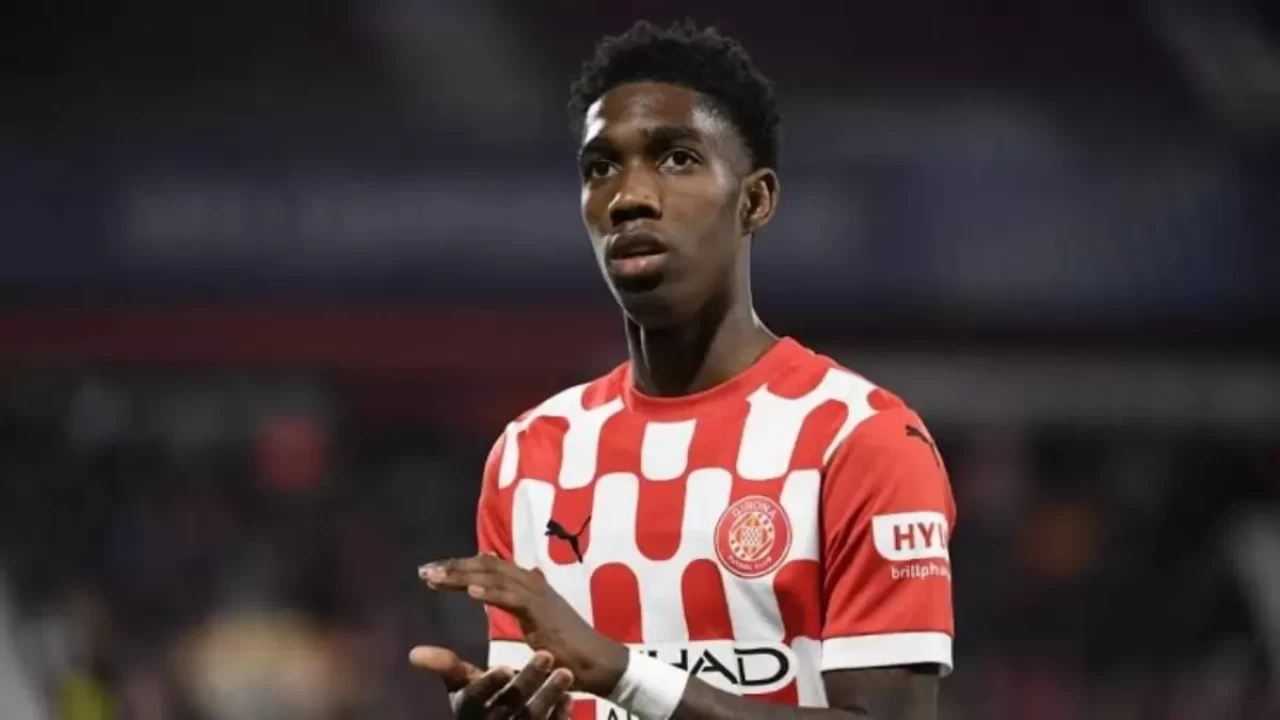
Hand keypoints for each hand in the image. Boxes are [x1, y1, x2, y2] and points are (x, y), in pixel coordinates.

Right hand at [409, 645, 573, 719]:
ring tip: (566, 672)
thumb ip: (447, 670)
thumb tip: (414, 653)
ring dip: (549, 695)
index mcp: (468, 712)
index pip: (475, 699)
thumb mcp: (460, 692)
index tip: (503, 666)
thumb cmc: (477, 708)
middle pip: (509, 706)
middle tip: (547, 655)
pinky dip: (559, 715)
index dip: (487, 685)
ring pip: (532, 718)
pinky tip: (571, 698)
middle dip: (527, 682)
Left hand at [421, 556, 629, 696]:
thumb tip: (496, 586)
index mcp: (528, 584)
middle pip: (486, 566)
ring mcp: (538, 596)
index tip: (432, 572)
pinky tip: (470, 593)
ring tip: (435, 578)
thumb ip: (515, 601)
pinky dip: (491, 593)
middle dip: (454, 567)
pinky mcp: (542, 613)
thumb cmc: (566, 647)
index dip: (460, 566)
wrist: (596, 661)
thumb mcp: (535, 620)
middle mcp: (532, 583)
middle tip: (424, 570)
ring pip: (495, 577)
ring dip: (463, 576)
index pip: (489, 567)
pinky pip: (512, 599)